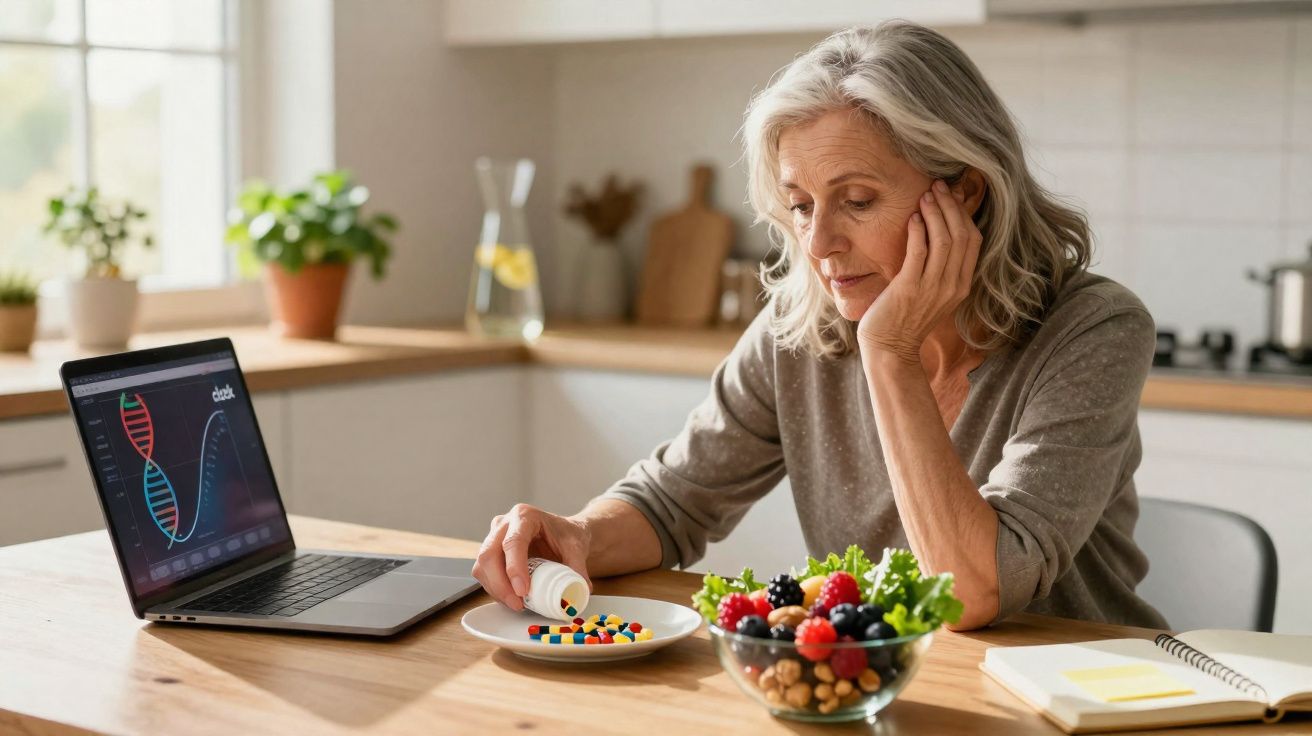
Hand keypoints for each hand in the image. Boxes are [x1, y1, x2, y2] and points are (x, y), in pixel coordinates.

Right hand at [471, 503, 592, 610]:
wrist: (562, 533)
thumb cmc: (566, 535)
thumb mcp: (576, 548)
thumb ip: (578, 568)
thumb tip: (580, 591)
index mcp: (525, 516)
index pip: (513, 542)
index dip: (514, 568)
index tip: (522, 591)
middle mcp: (504, 523)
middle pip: (489, 554)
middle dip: (500, 584)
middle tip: (518, 604)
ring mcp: (493, 536)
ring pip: (482, 566)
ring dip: (496, 589)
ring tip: (517, 604)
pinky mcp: (490, 552)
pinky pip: (483, 573)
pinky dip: (495, 589)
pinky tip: (511, 598)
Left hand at [856, 179, 982, 361]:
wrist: (890, 348)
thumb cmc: (907, 318)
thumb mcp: (934, 293)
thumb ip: (942, 269)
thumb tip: (938, 234)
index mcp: (962, 285)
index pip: (973, 241)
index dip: (963, 214)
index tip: (951, 195)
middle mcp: (952, 285)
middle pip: (960, 235)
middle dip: (950, 206)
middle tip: (938, 186)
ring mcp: (932, 288)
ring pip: (943, 240)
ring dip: (934, 213)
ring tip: (925, 196)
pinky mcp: (909, 288)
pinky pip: (918, 252)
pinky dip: (917, 230)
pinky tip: (912, 217)